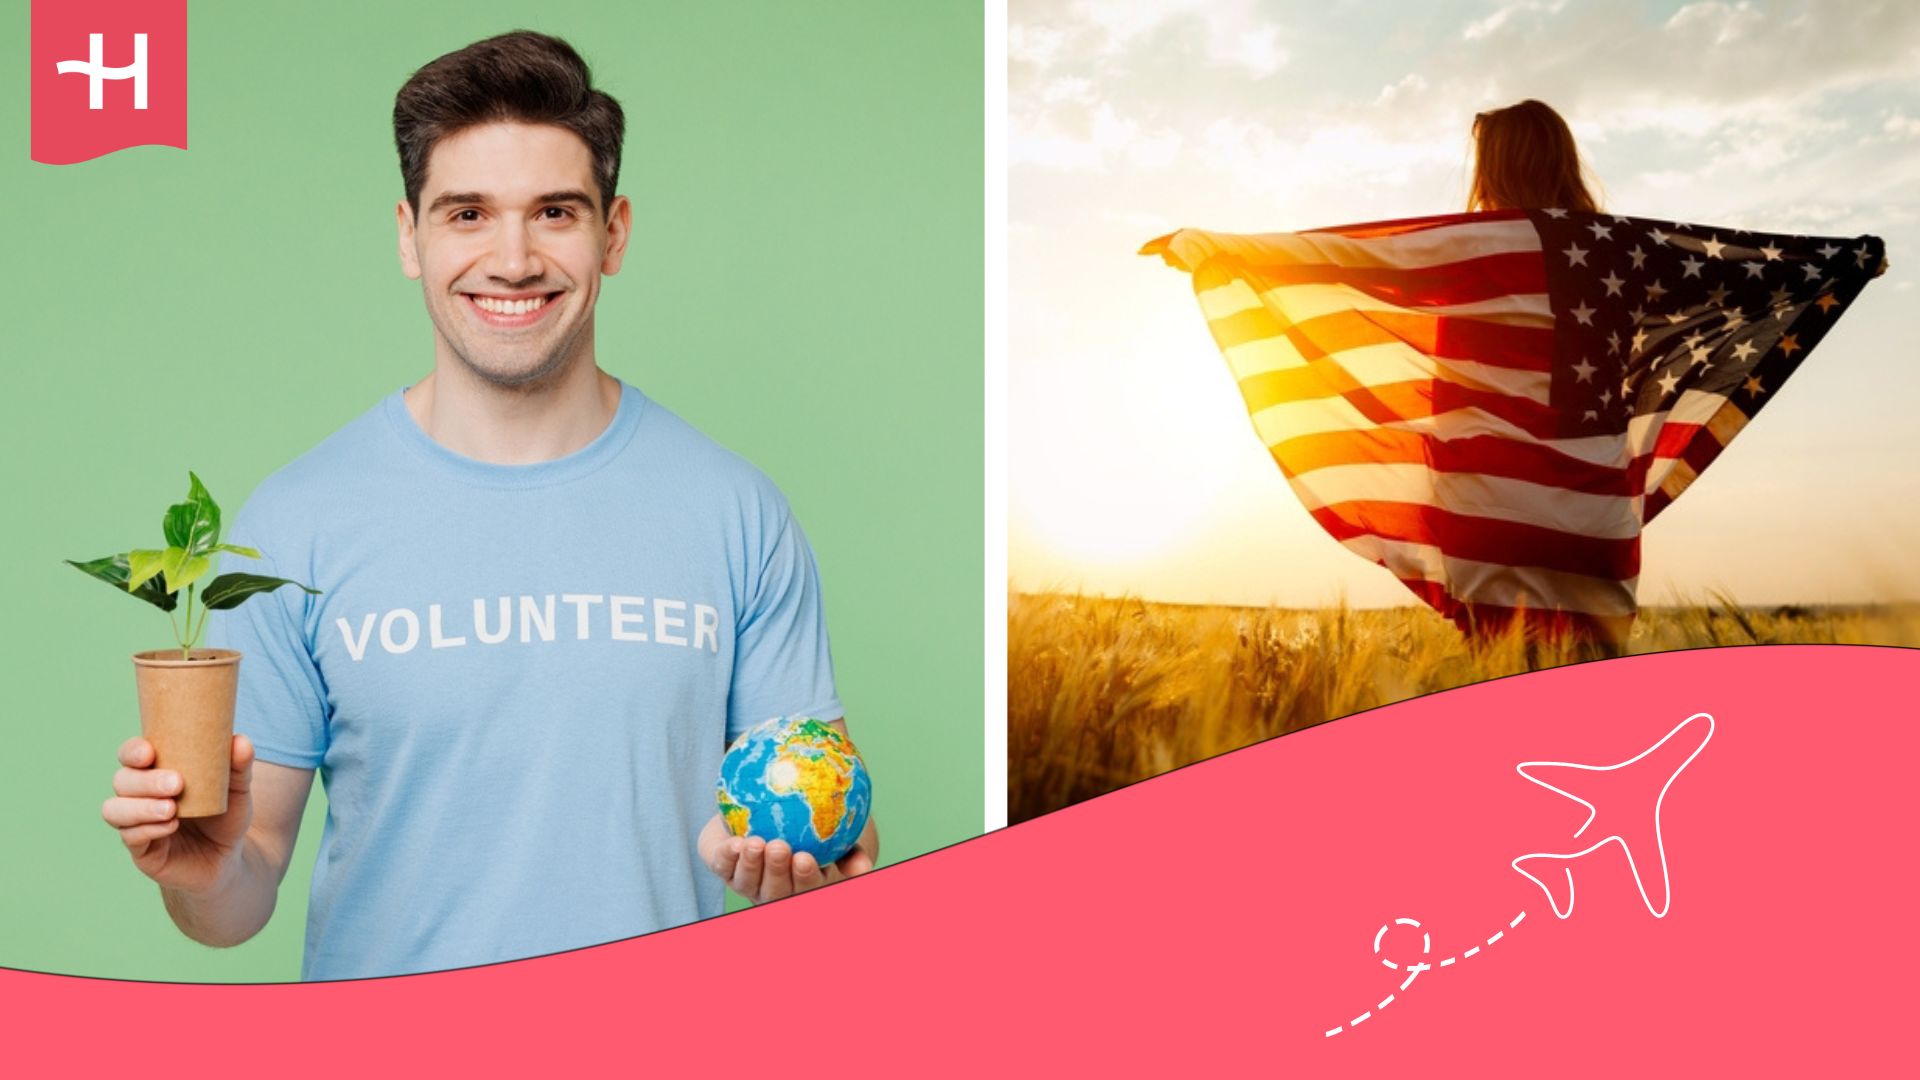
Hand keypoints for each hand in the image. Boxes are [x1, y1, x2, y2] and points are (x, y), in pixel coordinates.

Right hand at [101, 734, 255, 895]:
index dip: (132, 751)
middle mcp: (139, 796)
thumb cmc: (225, 817)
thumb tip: (241, 740)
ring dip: (140, 807)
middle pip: (122, 780)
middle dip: (146, 781)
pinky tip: (171, 826)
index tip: (149, 752)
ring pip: (114, 809)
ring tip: (171, 809)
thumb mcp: (236, 791)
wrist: (227, 859)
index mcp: (156, 772)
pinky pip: (130, 837)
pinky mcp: (140, 850)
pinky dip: (148, 829)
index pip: (131, 755)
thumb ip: (239, 766)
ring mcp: (136, 823)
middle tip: (177, 783)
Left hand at [697, 813, 875, 904]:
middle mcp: (775, 890)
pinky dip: (728, 856)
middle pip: (776, 891)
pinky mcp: (724, 868)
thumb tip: (864, 867)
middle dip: (777, 872)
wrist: (763, 806)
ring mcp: (748, 882)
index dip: (805, 878)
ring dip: (752, 864)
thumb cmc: (809, 820)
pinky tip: (735, 842)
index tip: (806, 858)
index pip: (807, 888)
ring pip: (748, 883)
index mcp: (804, 884)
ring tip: (757, 843)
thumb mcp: (832, 831)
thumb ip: (849, 847)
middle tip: (781, 847)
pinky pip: (723, 865)